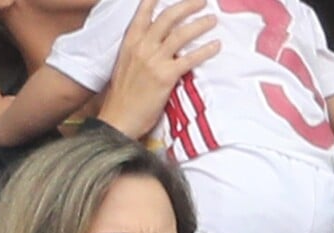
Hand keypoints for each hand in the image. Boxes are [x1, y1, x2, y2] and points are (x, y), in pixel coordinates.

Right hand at [98, 0, 219, 139]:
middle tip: (202, 1)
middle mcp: (142, 47)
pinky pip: (190, 58)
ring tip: (212, 20)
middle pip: (168, 17)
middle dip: (188, 5)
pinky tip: (215, 46)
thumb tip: (155, 47)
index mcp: (130, 43)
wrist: (118, 119)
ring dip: (200, 24)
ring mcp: (154, 60)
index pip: (145, 12)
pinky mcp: (166, 76)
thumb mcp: (125, 67)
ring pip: (181, 34)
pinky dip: (205, 50)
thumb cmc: (121, 98)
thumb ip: (139, 53)